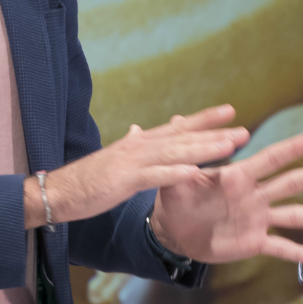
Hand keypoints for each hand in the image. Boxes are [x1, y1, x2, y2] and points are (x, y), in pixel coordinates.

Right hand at [31, 106, 249, 227]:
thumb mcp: (116, 159)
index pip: (179, 127)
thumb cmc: (89, 179)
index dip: (205, 119)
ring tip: (229, 146)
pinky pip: (155, 177)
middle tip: (244, 130)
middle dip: (214, 133)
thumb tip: (138, 129)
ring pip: (175, 153)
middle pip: (183, 137)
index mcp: (141, 141)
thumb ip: (132, 145)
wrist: (58, 191)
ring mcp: (133, 161)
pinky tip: (196, 173)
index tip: (231, 111)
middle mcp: (140, 145)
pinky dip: (176, 174)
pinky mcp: (124, 180)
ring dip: (203, 148)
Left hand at [149, 128, 302, 265]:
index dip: (292, 149)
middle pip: (290, 183)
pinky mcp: (253, 242)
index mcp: (239, 176)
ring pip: (292, 216)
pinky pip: (279, 248)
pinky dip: (298, 253)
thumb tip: (178, 121)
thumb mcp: (177, 176)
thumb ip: (182, 154)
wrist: (173, 231)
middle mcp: (254, 195)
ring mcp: (257, 219)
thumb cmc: (176, 198)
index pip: (270, 159)